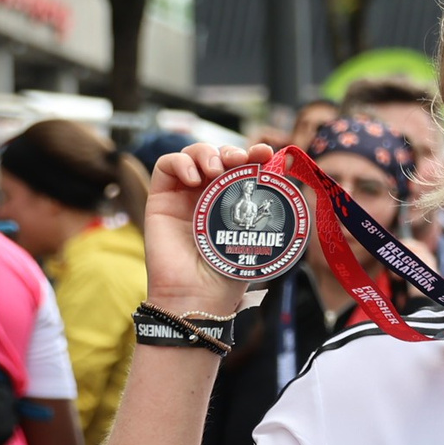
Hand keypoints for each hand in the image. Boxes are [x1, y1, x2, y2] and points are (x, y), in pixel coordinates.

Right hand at [143, 141, 275, 319]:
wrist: (198, 293)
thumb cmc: (228, 271)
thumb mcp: (255, 235)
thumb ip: (264, 209)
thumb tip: (282, 177)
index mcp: (234, 202)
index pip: (243, 168)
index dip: (253, 156)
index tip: (265, 153)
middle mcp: (209, 194)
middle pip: (219, 156)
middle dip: (231, 152)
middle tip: (240, 161)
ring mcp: (184, 194)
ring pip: (192, 155)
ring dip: (206, 153)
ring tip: (216, 169)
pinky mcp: (161, 197)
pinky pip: (166, 166)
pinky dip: (180, 162)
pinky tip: (194, 177)